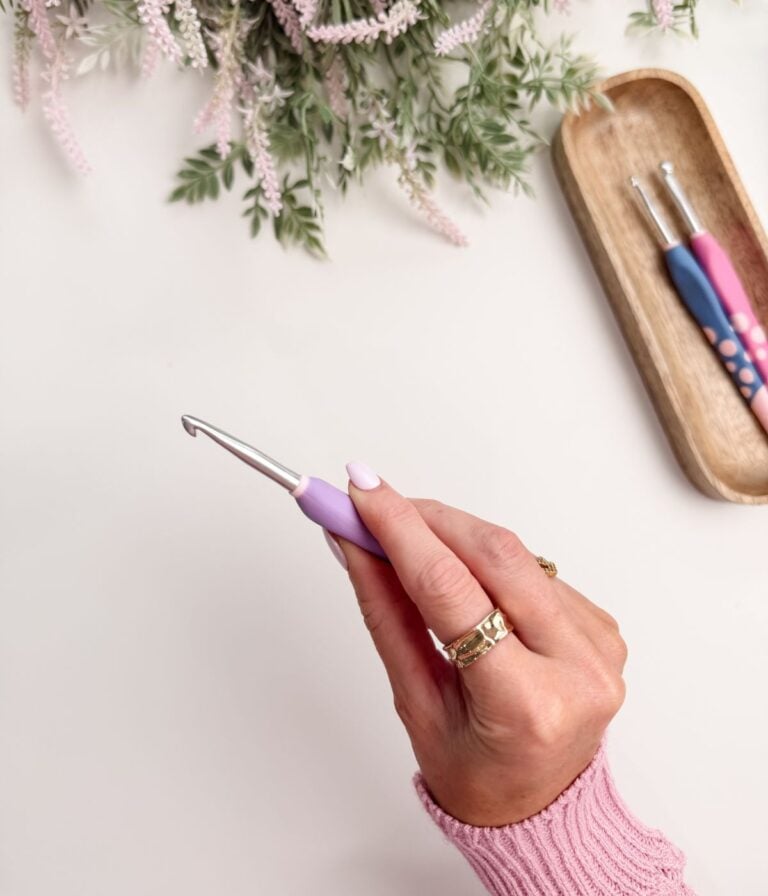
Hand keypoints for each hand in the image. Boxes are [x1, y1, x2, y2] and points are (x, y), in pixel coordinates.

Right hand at [331, 467, 626, 826]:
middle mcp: (577, 667)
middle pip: (495, 554)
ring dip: (454, 534)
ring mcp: (598, 644)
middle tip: (373, 503)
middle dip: (427, 518)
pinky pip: (535, 570)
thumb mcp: (415, 701)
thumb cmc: (477, 773)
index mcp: (527, 703)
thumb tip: (357, 545)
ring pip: (516, 554)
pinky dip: (487, 560)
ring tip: (407, 541)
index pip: (451, 589)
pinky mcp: (602, 625)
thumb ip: (387, 614)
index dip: (400, 531)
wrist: (540, 809)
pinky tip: (460, 574)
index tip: (362, 493)